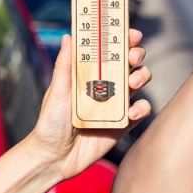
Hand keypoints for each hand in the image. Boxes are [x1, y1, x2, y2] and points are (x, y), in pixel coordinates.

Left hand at [27, 30, 151, 180]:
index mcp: (91, 73)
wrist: (54, 158)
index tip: (130, 34)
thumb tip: (69, 37)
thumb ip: (65, 65)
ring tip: (132, 84)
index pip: (112, 50)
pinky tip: (130, 113)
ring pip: (141, 80)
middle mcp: (108, 84)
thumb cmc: (50, 123)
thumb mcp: (57, 92)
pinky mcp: (125, 122)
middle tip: (131, 57)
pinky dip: (142, 108)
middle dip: (137, 54)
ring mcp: (118, 103)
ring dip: (142, 76)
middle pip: (131, 61)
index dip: (125, 39)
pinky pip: (142, 110)